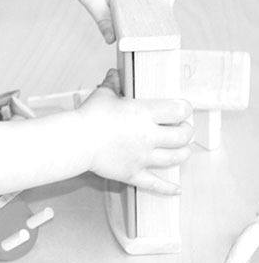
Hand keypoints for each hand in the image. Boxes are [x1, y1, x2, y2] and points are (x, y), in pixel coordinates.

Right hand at [78, 70, 192, 193]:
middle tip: (183, 128)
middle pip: (182, 136)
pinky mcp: (134, 173)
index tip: (182, 108)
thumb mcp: (103, 94)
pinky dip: (168, 188)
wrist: (77, 140)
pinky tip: (177, 189)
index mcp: (144, 114)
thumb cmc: (90, 116)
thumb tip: (115, 73)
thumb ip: (113, 83)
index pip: (178, 110)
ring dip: (183, 153)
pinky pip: (156, 184)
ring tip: (182, 149)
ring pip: (175, 158)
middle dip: (186, 131)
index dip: (184, 108)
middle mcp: (149, 136)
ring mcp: (143, 157)